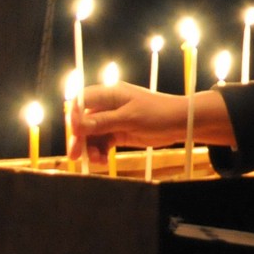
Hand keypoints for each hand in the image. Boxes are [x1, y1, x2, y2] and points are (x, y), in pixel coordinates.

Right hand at [70, 83, 234, 160]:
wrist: (180, 123)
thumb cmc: (158, 113)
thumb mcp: (130, 118)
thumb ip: (103, 121)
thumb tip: (77, 125)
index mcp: (109, 93)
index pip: (81, 100)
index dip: (73, 115)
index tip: (73, 132)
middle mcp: (108, 105)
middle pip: (84, 120)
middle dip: (79, 137)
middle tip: (75, 155)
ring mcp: (113, 119)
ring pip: (92, 134)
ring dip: (90, 147)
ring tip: (96, 160)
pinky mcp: (119, 132)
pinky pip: (102, 142)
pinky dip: (100, 151)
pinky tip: (102, 160)